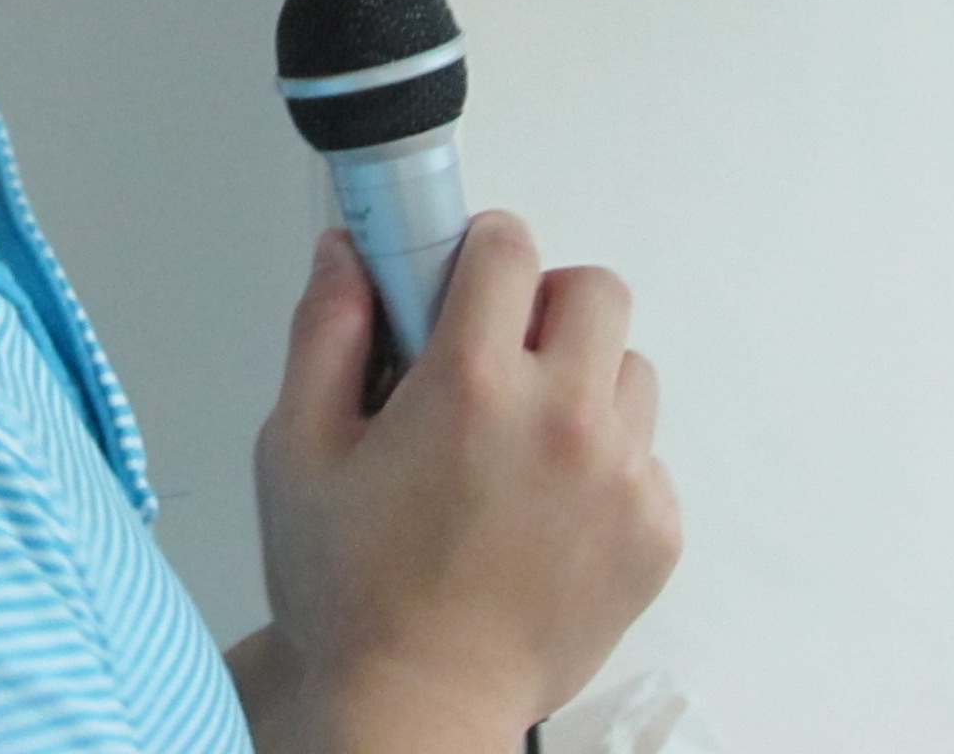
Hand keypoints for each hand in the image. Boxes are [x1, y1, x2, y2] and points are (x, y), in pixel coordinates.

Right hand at [232, 216, 681, 753]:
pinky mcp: (655, 533)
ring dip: (580, 383)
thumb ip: (325, 332)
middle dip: (542, 304)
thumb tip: (347, 254)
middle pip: (595, 291)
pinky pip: (648, 456)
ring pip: (629, 371)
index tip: (455, 280)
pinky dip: (605, 464)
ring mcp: (621, 478)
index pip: (508, 246)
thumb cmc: (351, 592)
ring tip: (520, 442)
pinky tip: (543, 508)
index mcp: (470, 384)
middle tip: (496, 355)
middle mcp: (562, 419)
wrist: (416, 708)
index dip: (475, 250)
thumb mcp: (298, 448)